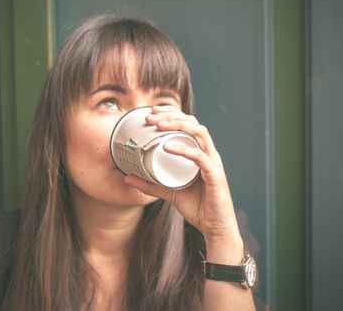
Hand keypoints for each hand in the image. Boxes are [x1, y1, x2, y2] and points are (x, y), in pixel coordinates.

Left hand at [124, 105, 242, 245]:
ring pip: (199, 133)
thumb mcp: (169, 192)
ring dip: (178, 125)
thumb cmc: (197, 207)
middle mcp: (208, 153)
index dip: (171, 114)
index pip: (188, 124)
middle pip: (193, 123)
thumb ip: (150, 184)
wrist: (215, 228)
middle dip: (171, 116)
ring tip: (158, 126)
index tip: (152, 112)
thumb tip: (126, 177)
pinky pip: (201, 157)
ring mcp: (213, 163)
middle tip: (150, 117)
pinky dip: (184, 149)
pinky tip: (168, 147)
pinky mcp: (215, 175)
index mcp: (200, 153)